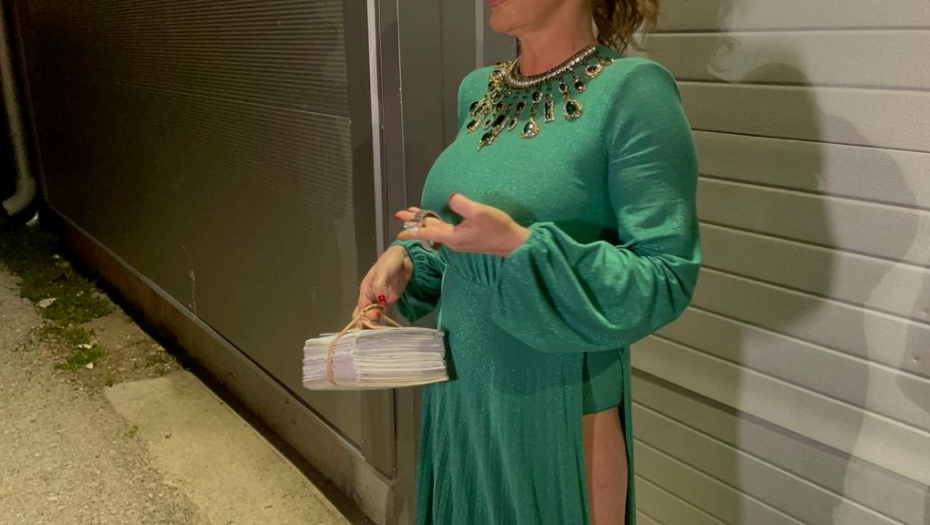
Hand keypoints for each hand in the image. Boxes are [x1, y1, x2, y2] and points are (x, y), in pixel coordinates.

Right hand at [352, 245, 413, 320]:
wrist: (405, 258)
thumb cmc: (390, 262)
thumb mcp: (382, 272)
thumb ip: (379, 286)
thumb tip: (380, 300)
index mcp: (365, 289)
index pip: (361, 308)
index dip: (364, 316)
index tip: (373, 319)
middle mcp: (371, 296)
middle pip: (365, 313)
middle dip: (368, 321)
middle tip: (376, 324)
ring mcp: (380, 299)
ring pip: (373, 314)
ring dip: (375, 321)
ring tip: (379, 328)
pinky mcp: (389, 300)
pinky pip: (382, 311)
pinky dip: (382, 317)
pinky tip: (385, 322)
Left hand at [394, 193, 529, 256]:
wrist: (513, 243)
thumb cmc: (498, 228)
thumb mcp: (479, 212)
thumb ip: (461, 204)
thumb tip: (450, 198)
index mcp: (453, 237)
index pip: (427, 233)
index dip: (412, 230)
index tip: (398, 232)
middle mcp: (453, 241)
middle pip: (430, 230)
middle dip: (415, 222)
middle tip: (400, 215)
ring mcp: (460, 240)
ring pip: (437, 230)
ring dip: (425, 221)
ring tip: (413, 214)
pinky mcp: (466, 238)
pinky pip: (446, 230)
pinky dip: (436, 223)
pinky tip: (435, 219)